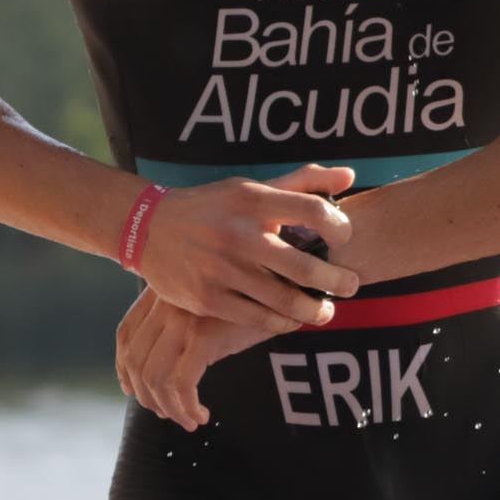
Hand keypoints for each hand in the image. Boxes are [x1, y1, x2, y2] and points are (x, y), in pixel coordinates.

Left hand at [116, 289, 278, 430]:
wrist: (286, 286)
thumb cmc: (252, 301)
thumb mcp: (207, 307)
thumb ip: (183, 325)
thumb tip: (163, 368)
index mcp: (162, 293)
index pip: (125, 332)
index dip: (123, 367)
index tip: (133, 390)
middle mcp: (167, 303)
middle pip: (136, 360)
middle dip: (146, 395)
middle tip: (166, 413)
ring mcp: (183, 319)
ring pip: (155, 378)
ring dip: (168, 408)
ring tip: (187, 420)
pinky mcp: (204, 336)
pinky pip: (181, 385)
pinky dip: (186, 407)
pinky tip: (201, 415)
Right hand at [134, 164, 355, 326]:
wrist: (147, 228)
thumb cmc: (210, 207)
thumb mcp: (249, 188)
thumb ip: (300, 183)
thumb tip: (349, 176)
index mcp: (252, 200)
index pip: (312, 210)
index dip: (339, 226)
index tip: (345, 238)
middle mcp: (238, 234)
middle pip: (304, 266)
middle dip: (338, 281)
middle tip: (352, 285)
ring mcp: (222, 270)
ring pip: (284, 300)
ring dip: (315, 310)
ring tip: (327, 310)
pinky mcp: (208, 298)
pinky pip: (257, 318)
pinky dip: (282, 322)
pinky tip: (293, 319)